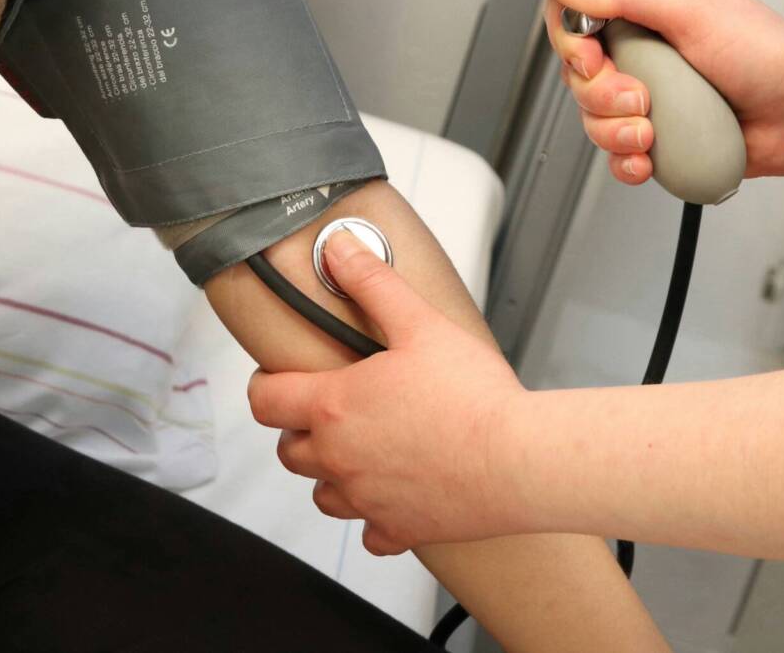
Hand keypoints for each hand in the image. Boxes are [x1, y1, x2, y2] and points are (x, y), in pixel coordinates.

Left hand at [248, 231, 529, 555]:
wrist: (518, 459)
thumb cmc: (473, 395)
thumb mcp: (420, 323)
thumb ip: (373, 283)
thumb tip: (338, 250)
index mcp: (335, 406)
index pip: (265, 401)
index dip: (266, 385)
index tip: (280, 378)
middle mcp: (339, 459)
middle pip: (289, 450)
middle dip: (301, 429)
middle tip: (332, 408)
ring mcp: (366, 500)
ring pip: (322, 494)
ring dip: (332, 473)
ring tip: (363, 449)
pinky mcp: (398, 528)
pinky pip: (369, 533)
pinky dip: (375, 517)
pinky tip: (396, 494)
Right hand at [544, 0, 783, 184]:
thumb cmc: (772, 59)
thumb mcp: (696, 10)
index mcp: (649, 13)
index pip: (580, 17)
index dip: (573, 40)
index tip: (592, 56)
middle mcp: (646, 54)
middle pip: (579, 74)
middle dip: (600, 93)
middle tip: (640, 96)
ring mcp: (652, 99)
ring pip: (593, 119)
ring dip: (614, 130)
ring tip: (653, 130)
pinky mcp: (661, 139)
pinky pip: (617, 155)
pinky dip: (627, 161)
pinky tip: (650, 158)